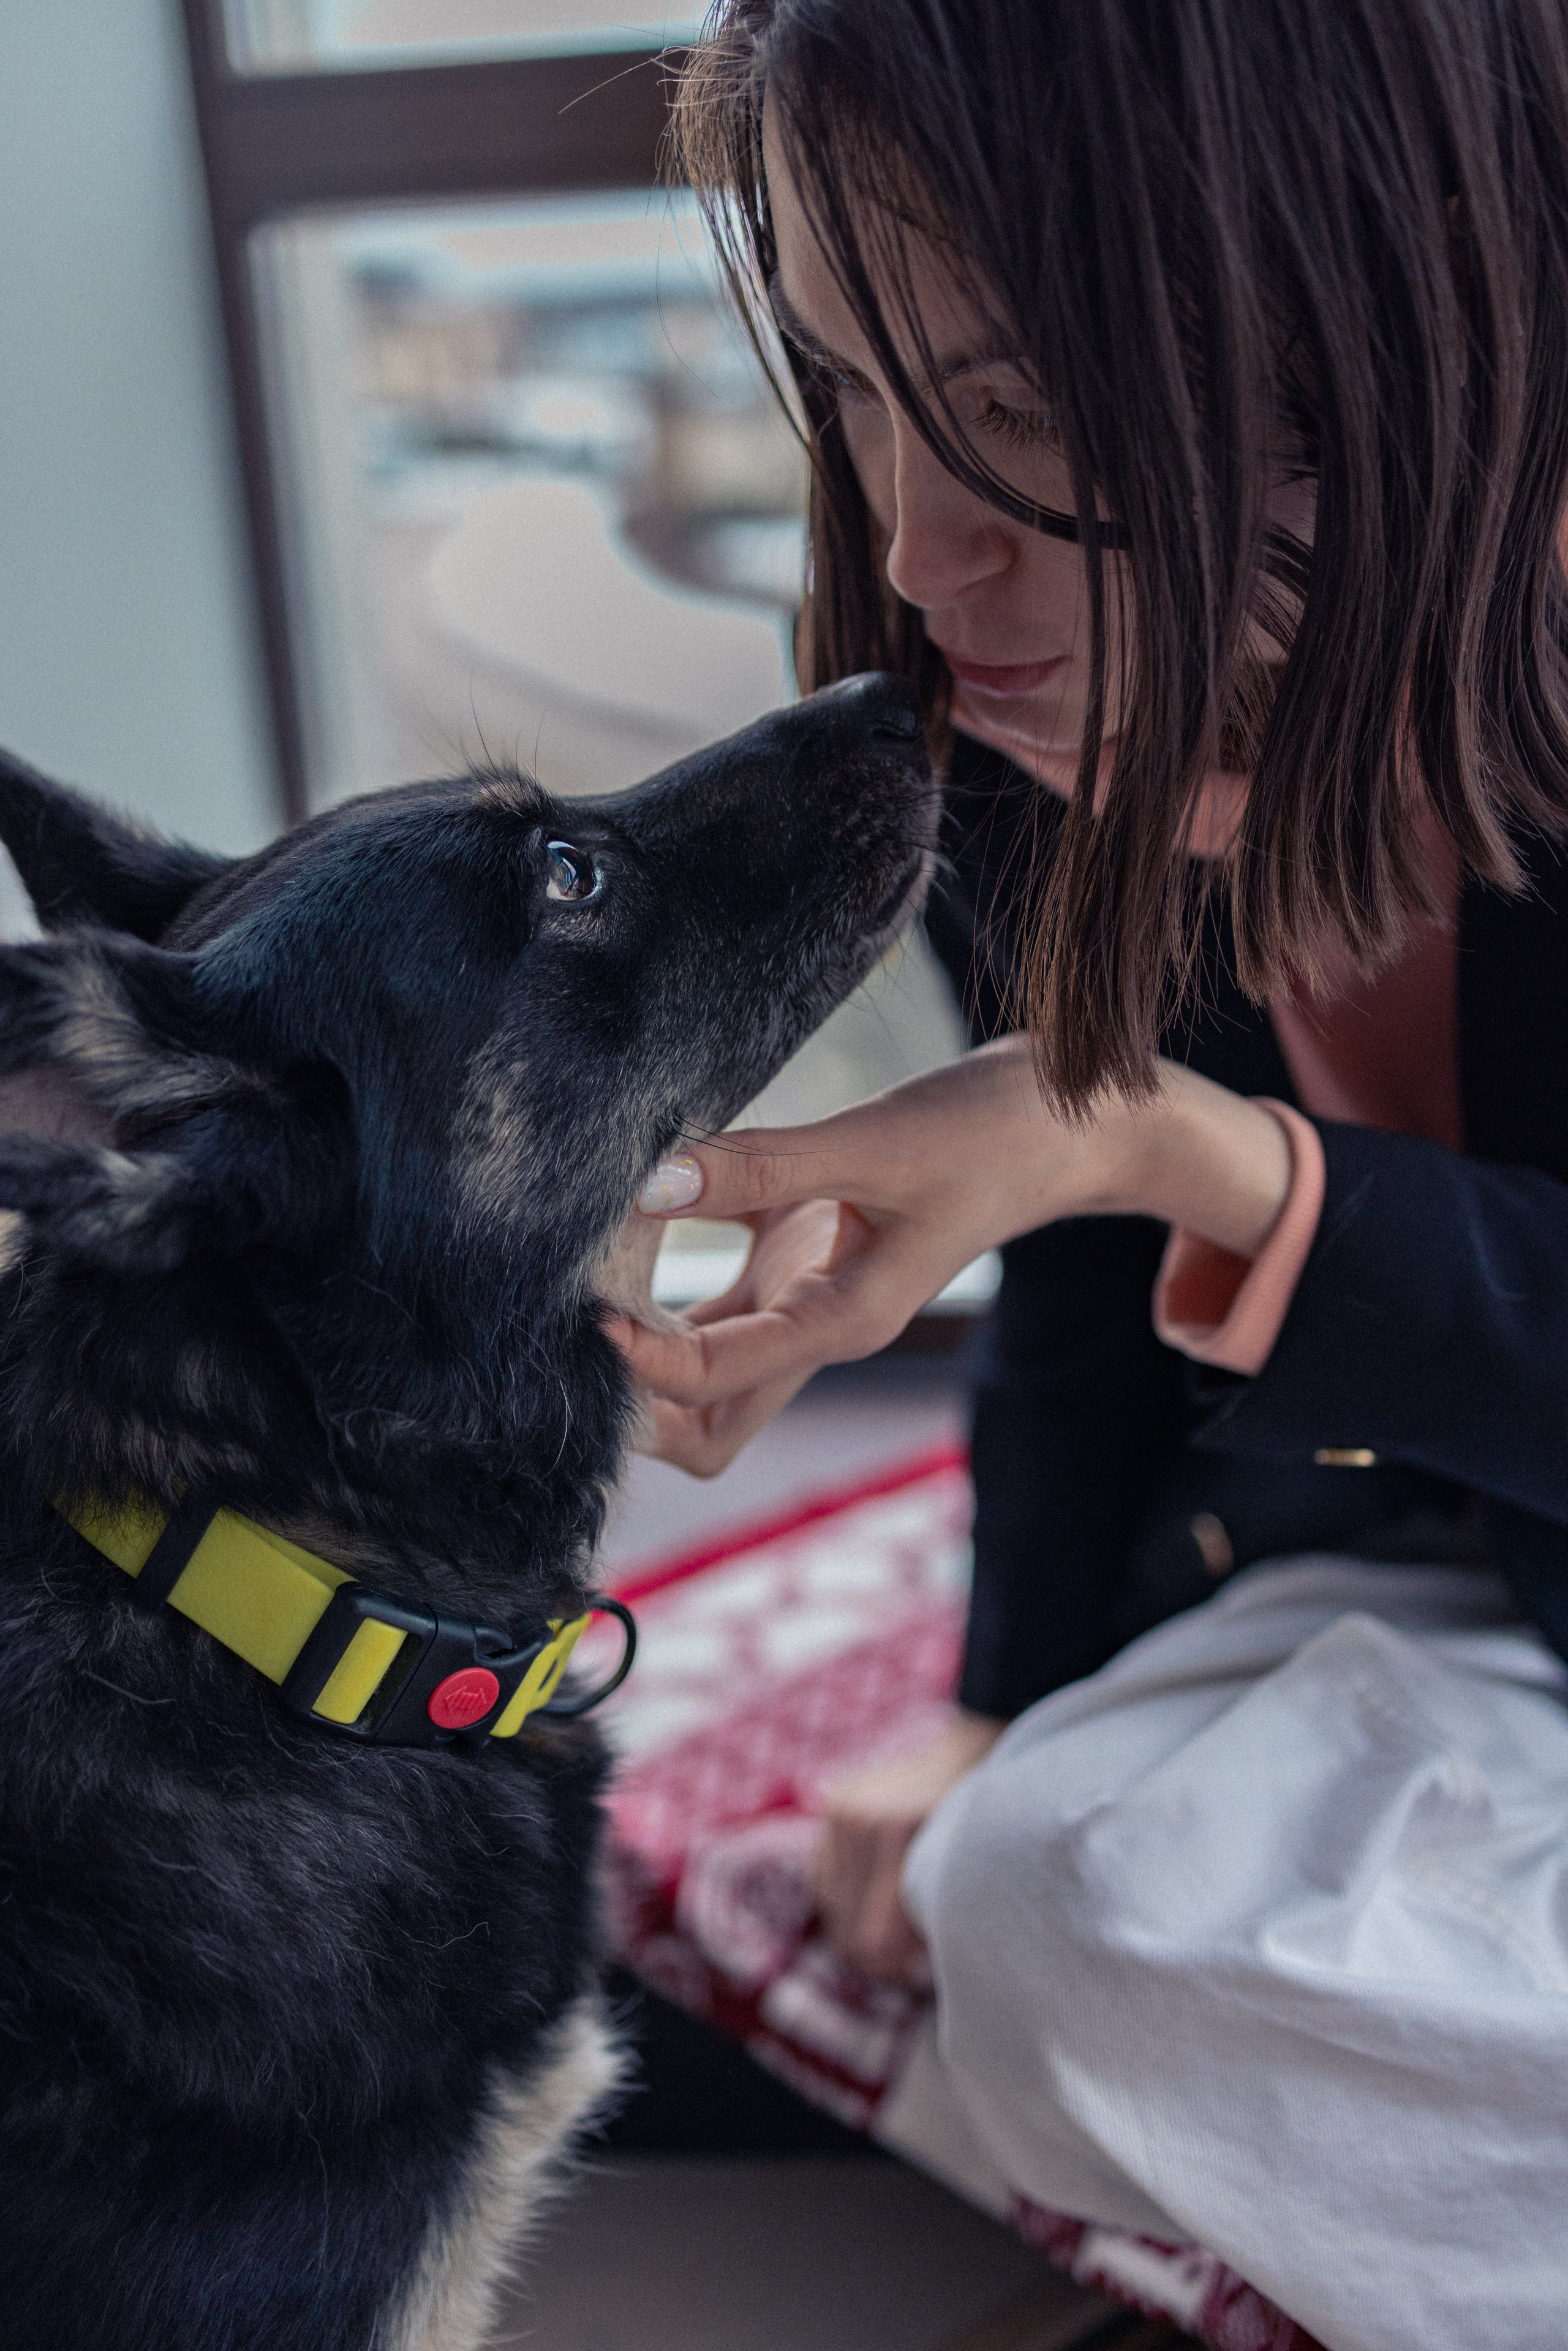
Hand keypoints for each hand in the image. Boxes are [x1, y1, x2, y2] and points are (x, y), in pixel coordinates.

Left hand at [612, 1040, 1290, 1473]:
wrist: (1062, 1124)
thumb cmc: (988, 1134)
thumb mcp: (874, 1141)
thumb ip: (758, 1161)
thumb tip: (649, 1184)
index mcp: (845, 1322)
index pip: (713, 1380)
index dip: (637, 1358)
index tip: (588, 1303)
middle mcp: (818, 1330)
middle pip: (703, 1425)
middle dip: (633, 1403)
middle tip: (576, 1323)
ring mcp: (805, 1305)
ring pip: (702, 1373)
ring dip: (641, 1345)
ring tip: (591, 1270)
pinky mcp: (795, 1265)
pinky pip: (712, 1304)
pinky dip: (665, 1281)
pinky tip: (633, 1225)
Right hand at [813, 1709, 1005, 1982]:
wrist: (968, 1754)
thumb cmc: (976, 1822)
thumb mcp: (963, 1870)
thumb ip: (930, 1915)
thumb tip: (900, 1969)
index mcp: (894, 1833)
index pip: (871, 1939)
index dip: (891, 1967)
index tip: (914, 1968)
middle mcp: (857, 1820)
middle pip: (847, 1928)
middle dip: (876, 1951)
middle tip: (907, 1953)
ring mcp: (840, 1811)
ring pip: (833, 1906)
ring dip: (860, 1921)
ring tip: (896, 1918)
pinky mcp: (831, 1808)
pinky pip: (824, 1877)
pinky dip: (846, 1896)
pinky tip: (873, 1896)